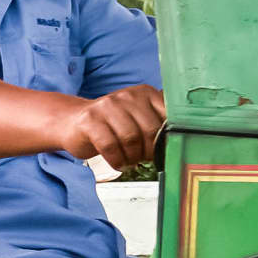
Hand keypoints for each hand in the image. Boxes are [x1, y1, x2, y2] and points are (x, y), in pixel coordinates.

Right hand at [46, 85, 166, 166]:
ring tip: (129, 161)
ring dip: (132, 157)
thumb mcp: (137, 118)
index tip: (163, 149)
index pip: (167, 116)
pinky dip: (117, 160)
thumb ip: (159, 122)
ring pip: (130, 139)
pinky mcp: (90, 120)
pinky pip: (110, 146)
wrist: (73, 122)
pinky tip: (118, 163)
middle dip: (148, 151)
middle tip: (143, 159)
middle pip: (149, 130)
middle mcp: (126, 96)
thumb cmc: (111, 126)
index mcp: (144, 93)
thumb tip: (184, 140)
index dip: (167, 138)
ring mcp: (106, 106)